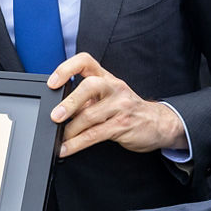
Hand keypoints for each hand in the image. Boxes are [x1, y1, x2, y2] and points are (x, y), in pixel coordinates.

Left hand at [47, 53, 186, 156]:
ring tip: (60, 138)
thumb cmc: (127, 109)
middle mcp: (114, 87)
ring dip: (70, 130)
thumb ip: (85, 100)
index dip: (66, 68)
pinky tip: (67, 148)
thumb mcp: (108, 97)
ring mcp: (120, 106)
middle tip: (55, 116)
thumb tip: (58, 111)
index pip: (85, 61)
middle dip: (69, 102)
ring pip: (90, 115)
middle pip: (89, 86)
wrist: (158, 123)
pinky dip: (76, 144)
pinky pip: (94, 135)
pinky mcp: (122, 125)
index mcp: (106, 77)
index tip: (52, 82)